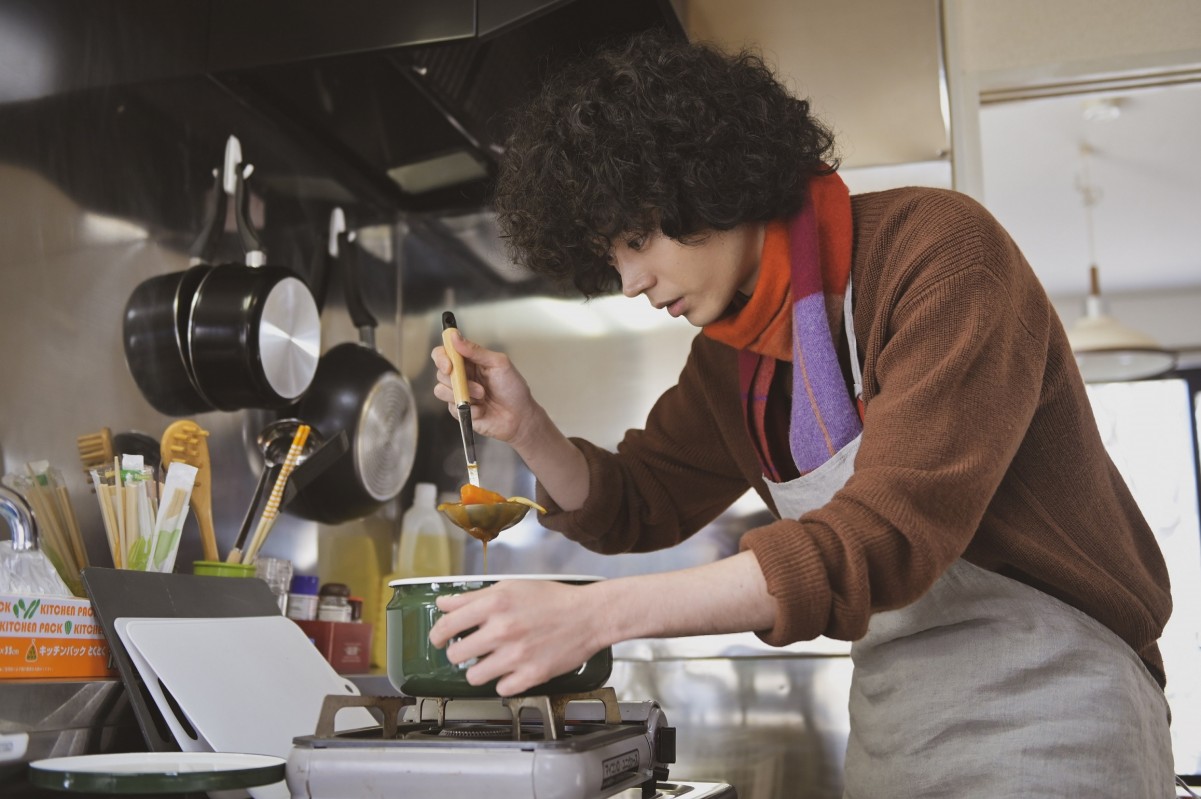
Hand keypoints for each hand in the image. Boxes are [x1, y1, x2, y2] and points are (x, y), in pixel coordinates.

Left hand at [428, 580, 608, 695]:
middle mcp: (503, 630)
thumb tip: (444, 604)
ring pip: (473, 676)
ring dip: (479, 670)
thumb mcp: (510, 588)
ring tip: (491, 661)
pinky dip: (505, 681)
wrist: (588, 615)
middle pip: (455, 654)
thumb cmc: (552, 599)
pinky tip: (513, 669)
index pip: (447, 624)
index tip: (438, 638)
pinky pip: (501, 689)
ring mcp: (516, 655)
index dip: (437, 634)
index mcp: (495, 604)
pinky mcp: (531, 675)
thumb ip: (473, 597)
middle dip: (458, 652)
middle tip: (469, 649)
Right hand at [431, 331, 539, 446]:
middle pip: (440, 372)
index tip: (449, 365)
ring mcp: (459, 393)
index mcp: (470, 360)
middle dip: (456, 380)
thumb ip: (475, 350)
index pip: (445, 352)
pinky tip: (483, 409)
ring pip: (440, 390)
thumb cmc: (513, 389)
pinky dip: (470, 409)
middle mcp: (462, 375)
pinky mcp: (458, 410)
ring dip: (463, 394)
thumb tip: (454, 336)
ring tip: (482, 397)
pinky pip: (451, 408)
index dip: (442, 357)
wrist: (520, 417)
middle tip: (478, 387)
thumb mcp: (498, 364)